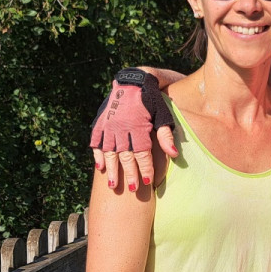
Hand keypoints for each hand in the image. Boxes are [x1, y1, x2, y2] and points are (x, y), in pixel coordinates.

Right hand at [90, 69, 178, 189]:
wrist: (132, 82)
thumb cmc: (151, 100)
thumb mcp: (162, 115)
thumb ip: (165, 135)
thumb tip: (174, 155)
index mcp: (138, 127)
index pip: (143, 153)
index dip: (145, 168)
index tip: (149, 182)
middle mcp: (122, 127)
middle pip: (126, 156)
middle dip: (129, 173)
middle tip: (132, 189)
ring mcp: (109, 125)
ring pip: (109, 152)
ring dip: (112, 169)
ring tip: (113, 185)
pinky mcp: (100, 122)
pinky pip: (96, 141)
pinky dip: (97, 154)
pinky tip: (100, 166)